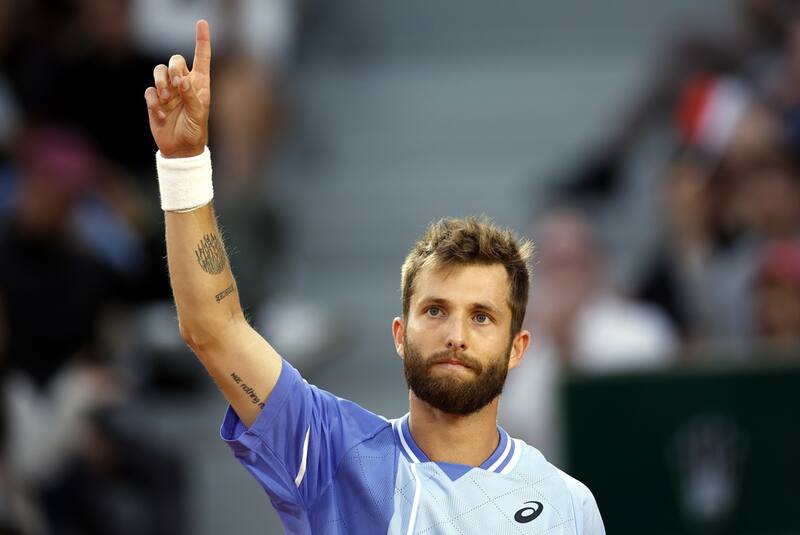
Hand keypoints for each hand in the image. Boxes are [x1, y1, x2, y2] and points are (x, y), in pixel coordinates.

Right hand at [144, 20, 211, 157]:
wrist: (180, 149)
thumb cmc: (195, 131)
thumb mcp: (199, 115)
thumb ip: (191, 96)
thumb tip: (182, 80)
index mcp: (199, 84)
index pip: (202, 58)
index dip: (202, 40)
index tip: (202, 23)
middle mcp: (183, 84)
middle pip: (175, 60)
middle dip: (173, 67)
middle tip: (176, 83)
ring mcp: (168, 91)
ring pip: (158, 71)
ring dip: (161, 82)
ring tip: (166, 98)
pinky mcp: (154, 100)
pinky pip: (149, 91)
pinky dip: (153, 101)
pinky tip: (161, 114)